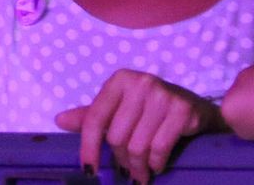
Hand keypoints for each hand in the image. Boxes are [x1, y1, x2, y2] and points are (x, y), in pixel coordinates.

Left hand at [56, 69, 220, 183]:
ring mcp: (162, 95)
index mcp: (119, 80)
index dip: (89, 147)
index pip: (95, 118)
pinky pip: (159, 148)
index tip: (88, 171)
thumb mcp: (120, 108)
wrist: (194, 106)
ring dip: (137, 166)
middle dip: (120, 160)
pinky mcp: (182, 110)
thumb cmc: (150, 108)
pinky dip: (155, 163)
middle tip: (125, 171)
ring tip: (139, 174)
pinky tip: (156, 166)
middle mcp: (140, 83)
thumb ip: (92, 116)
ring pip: (137, 145)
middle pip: (117, 136)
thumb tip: (60, 120)